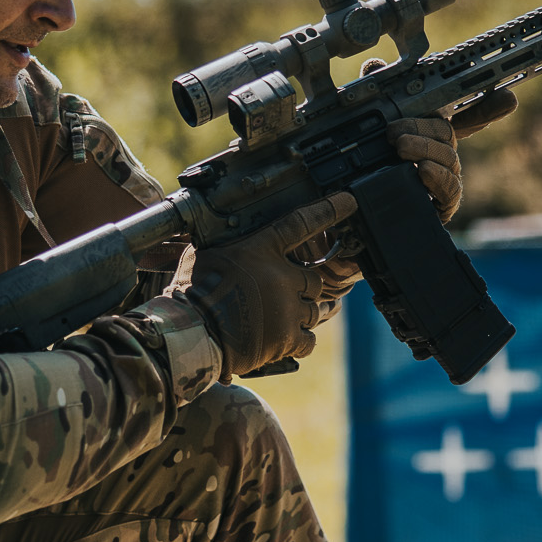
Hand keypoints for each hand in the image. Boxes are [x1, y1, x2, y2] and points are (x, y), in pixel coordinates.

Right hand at [172, 193, 358, 378]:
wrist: (195, 332)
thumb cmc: (193, 294)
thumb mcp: (203, 256)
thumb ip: (224, 247)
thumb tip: (217, 236)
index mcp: (261, 250)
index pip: (300, 223)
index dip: (326, 211)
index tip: (348, 201)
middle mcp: (282, 276)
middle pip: (314, 280)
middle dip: (304, 289)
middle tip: (285, 298)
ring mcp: (288, 308)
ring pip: (314, 310)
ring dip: (301, 316)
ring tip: (280, 321)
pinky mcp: (288, 337)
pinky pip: (308, 339)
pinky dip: (299, 341)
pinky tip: (284, 341)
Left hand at [363, 57, 517, 223]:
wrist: (358, 217)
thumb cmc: (367, 170)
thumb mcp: (367, 131)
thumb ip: (374, 99)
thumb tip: (375, 67)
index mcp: (431, 134)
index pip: (465, 115)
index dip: (487, 106)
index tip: (508, 97)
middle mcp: (443, 155)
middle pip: (446, 132)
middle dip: (422, 128)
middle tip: (394, 131)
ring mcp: (444, 180)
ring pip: (446, 158)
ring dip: (423, 149)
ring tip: (400, 148)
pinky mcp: (442, 206)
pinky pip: (449, 189)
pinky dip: (436, 178)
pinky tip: (421, 171)